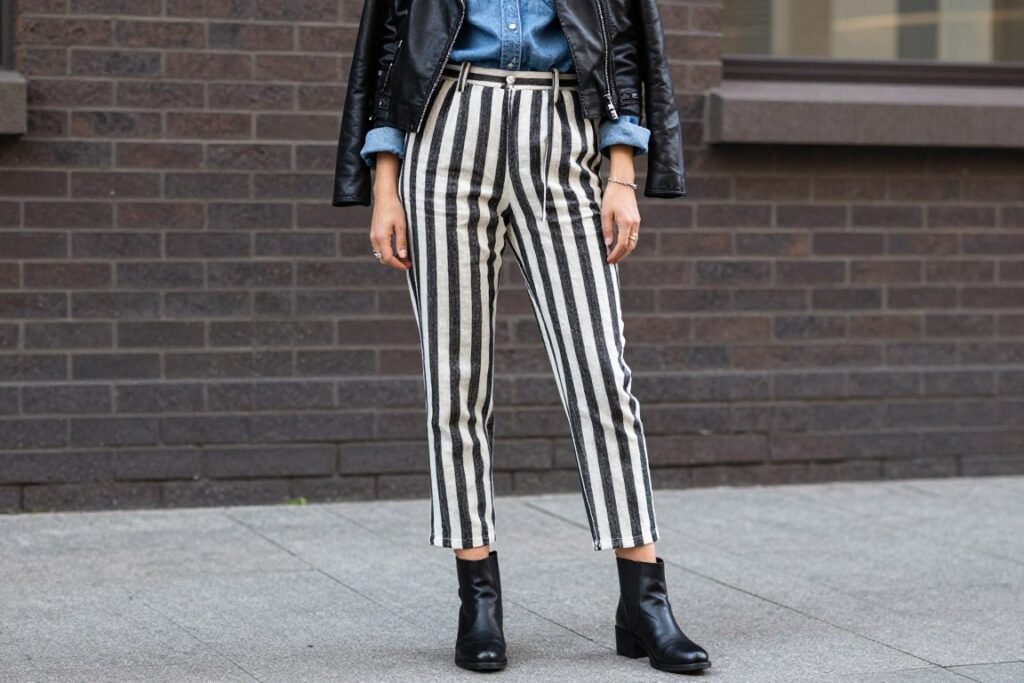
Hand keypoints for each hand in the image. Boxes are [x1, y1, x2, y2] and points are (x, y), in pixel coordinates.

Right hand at [369, 152, 410, 270]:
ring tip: (404, 257)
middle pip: (382, 258)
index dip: (398, 265)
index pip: (388, 258)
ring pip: (380, 253)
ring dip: (391, 258)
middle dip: (395, 263)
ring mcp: (373, 235)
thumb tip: (403, 256)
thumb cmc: (394, 208)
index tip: (408, 266)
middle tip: (408, 263)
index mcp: (381, 237)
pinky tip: (397, 249)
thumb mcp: (401, 225)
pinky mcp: (374, 232)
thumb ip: (401, 241)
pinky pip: (379, 247)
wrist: (384, 196)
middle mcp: (374, 238)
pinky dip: (387, 251)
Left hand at [601, 180, 640, 264]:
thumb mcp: (605, 213)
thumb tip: (608, 244)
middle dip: (621, 256)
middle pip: (630, 246)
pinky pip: (634, 236)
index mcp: (626, 222)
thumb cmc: (611, 197)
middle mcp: (634, 223)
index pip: (622, 244)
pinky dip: (628, 244)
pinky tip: (619, 246)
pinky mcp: (636, 220)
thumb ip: (607, 229)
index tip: (608, 260)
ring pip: (633, 242)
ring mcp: (637, 222)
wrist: (622, 183)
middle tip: (611, 261)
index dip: (615, 254)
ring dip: (625, 251)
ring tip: (615, 256)